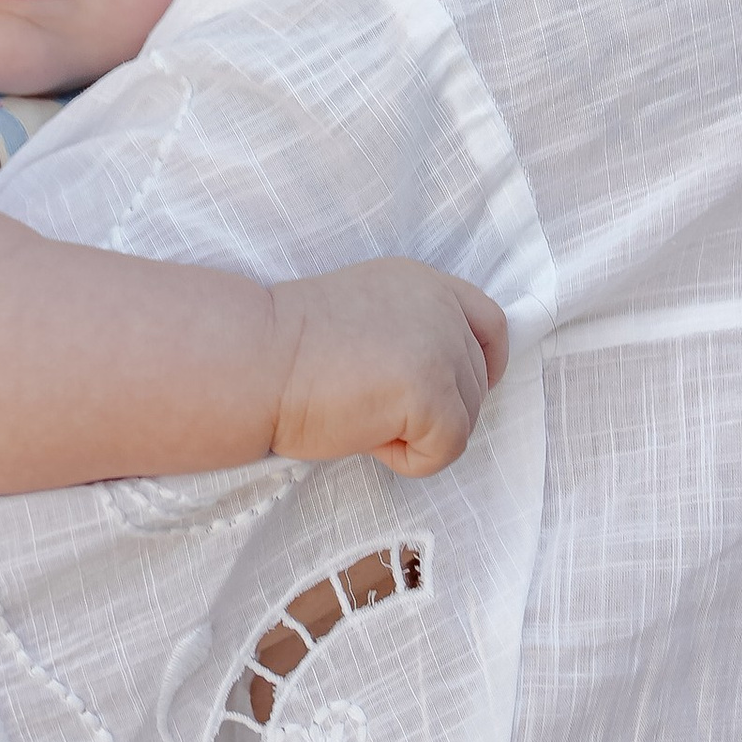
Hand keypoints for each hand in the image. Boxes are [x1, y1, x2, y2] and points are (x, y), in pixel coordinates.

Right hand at [265, 262, 509, 477]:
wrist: (251, 359)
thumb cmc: (285, 351)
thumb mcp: (363, 316)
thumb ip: (409, 333)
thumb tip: (437, 390)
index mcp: (422, 282)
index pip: (490, 322)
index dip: (485, 365)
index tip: (456, 394)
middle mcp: (441, 306)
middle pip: (477, 383)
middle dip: (435, 413)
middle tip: (369, 409)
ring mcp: (441, 346)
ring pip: (465, 421)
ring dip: (417, 436)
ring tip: (360, 415)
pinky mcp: (431, 390)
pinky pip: (447, 449)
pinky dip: (409, 459)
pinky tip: (364, 434)